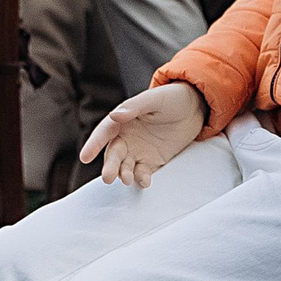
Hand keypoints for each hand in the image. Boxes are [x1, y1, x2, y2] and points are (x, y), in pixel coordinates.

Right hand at [79, 82, 208, 188]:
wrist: (196, 107)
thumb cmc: (172, 98)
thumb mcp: (155, 98)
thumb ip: (135, 107)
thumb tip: (114, 115)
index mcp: (123, 118)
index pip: (105, 132)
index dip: (94, 144)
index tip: (85, 157)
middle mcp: (127, 137)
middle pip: (114, 153)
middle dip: (110, 166)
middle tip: (108, 177)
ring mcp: (138, 150)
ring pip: (125, 166)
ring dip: (124, 174)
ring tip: (127, 180)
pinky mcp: (152, 161)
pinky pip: (143, 172)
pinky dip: (142, 178)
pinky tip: (144, 182)